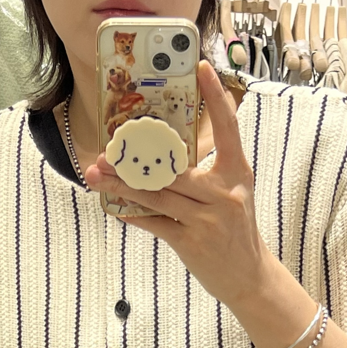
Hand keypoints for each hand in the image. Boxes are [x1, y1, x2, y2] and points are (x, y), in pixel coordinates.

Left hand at [84, 60, 272, 309]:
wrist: (250, 278)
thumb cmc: (237, 232)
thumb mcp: (234, 195)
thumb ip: (208, 173)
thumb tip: (164, 152)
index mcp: (237, 174)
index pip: (228, 128)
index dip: (216, 97)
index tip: (202, 68)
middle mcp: (225, 193)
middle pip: (173, 166)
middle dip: (136, 159)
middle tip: (108, 149)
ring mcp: (208, 219)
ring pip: (157, 194)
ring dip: (122, 185)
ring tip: (97, 176)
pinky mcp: (192, 243)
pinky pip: (156, 223)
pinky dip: (134, 215)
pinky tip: (116, 208)